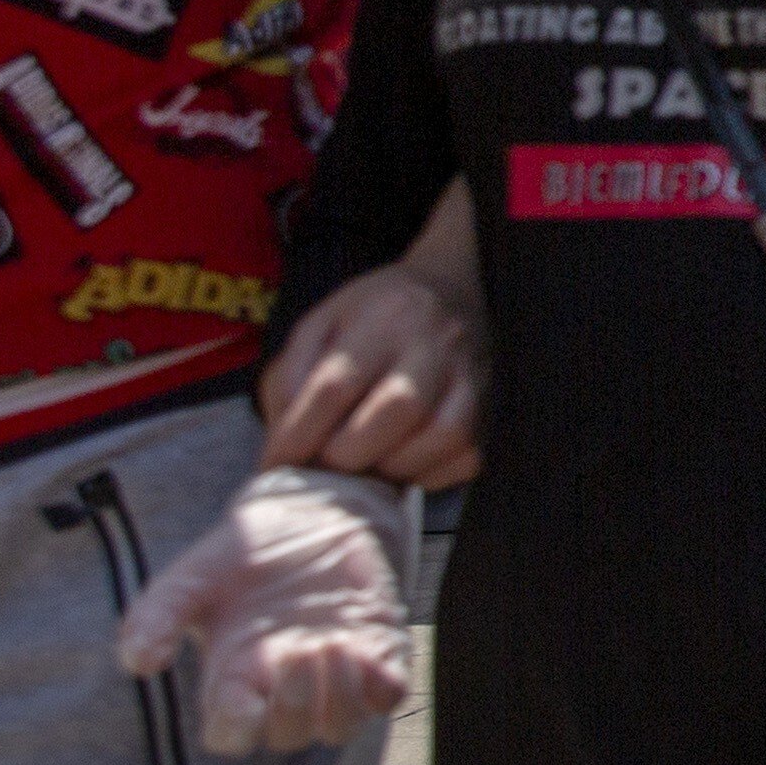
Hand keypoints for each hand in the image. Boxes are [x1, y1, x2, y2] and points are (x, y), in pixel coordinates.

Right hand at [114, 469, 415, 756]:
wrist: (312, 513)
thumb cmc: (244, 553)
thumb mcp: (194, 575)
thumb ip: (158, 614)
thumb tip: (137, 663)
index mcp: (234, 680)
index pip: (231, 736)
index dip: (236, 728)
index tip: (242, 692)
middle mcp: (283, 689)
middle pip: (289, 735)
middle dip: (294, 707)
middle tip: (298, 652)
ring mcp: (333, 676)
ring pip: (340, 727)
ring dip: (339, 700)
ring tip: (332, 646)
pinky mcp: (378, 656)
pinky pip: (386, 698)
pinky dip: (381, 689)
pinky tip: (366, 652)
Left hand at [255, 266, 485, 489]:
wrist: (450, 291)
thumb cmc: (373, 317)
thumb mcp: (321, 323)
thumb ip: (291, 375)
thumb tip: (285, 442)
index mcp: (385, 314)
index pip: (337, 383)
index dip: (299, 433)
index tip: (275, 464)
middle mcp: (436, 340)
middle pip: (398, 408)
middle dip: (348, 453)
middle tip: (324, 464)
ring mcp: (472, 375)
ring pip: (442, 436)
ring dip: (391, 465)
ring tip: (364, 463)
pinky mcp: (491, 408)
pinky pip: (465, 456)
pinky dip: (428, 473)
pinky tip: (401, 461)